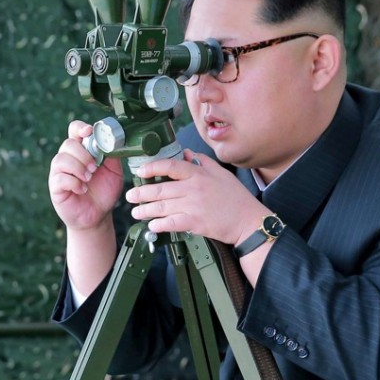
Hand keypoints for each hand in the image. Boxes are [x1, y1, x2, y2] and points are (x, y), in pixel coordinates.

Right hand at [49, 120, 123, 231]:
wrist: (98, 215)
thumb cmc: (104, 191)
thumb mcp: (114, 172)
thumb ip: (113, 156)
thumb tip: (112, 142)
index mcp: (82, 150)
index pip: (74, 130)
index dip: (80, 128)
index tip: (89, 132)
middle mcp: (68, 158)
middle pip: (68, 144)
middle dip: (83, 154)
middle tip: (94, 168)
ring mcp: (59, 172)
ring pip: (61, 159)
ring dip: (78, 168)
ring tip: (88, 178)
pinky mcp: (56, 187)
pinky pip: (59, 178)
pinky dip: (73, 183)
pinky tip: (82, 189)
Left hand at [127, 150, 268, 245]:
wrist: (248, 221)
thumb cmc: (237, 198)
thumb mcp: (221, 173)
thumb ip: (202, 161)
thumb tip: (186, 153)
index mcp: (199, 174)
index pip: (171, 166)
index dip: (153, 167)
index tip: (141, 171)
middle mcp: (194, 188)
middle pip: (161, 188)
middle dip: (142, 193)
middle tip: (131, 195)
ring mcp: (193, 206)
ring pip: (163, 207)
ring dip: (146, 210)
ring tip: (136, 212)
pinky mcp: (195, 222)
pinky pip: (171, 223)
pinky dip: (159, 225)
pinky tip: (152, 226)